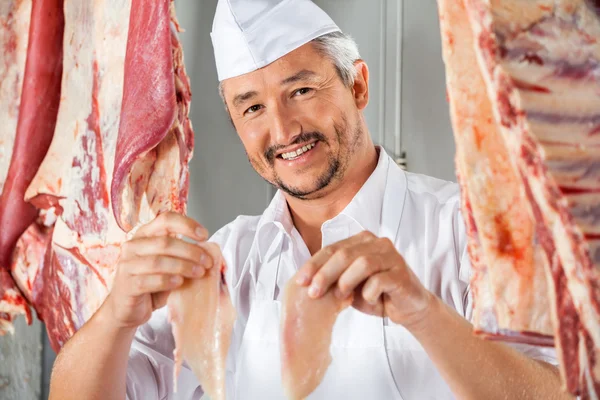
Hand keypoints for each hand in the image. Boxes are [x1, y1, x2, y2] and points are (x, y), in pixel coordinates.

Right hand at [103, 212, 215, 329]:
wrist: (127, 309)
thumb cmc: (150, 283)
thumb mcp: (167, 265)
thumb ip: (181, 255)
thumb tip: (209, 252)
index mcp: (144, 234)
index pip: (166, 219)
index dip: (187, 225)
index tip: (205, 236)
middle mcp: (133, 246)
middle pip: (165, 242)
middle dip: (191, 251)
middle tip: (207, 262)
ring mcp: (127, 265)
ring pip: (159, 261)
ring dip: (183, 266)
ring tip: (199, 273)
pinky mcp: (127, 285)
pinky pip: (150, 280)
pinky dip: (168, 280)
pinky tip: (180, 283)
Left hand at [295, 231, 434, 327]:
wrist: (407, 309)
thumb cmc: (376, 294)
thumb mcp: (349, 284)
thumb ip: (333, 277)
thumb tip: (305, 280)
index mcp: (362, 241)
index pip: (332, 249)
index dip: (314, 265)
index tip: (300, 281)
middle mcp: (378, 243)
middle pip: (345, 254)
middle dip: (325, 273)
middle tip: (313, 292)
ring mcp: (392, 256)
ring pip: (362, 263)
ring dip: (346, 282)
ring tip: (340, 297)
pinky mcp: (402, 273)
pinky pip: (380, 280)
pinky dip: (369, 292)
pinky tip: (368, 301)